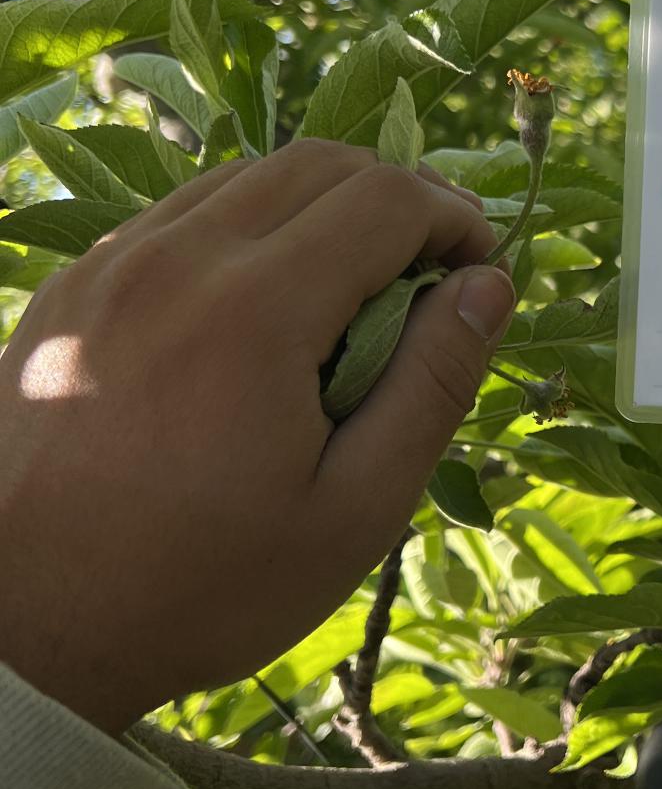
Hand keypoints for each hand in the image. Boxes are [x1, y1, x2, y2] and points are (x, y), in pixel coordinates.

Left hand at [0, 141, 513, 735]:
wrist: (21, 624)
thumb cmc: (200, 586)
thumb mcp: (353, 510)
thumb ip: (432, 385)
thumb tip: (489, 286)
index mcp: (256, 310)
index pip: (387, 200)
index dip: (455, 219)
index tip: (483, 269)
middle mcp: (178, 259)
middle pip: (319, 164)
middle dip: (398, 199)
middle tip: (433, 270)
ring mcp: (111, 264)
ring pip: (245, 178)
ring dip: (320, 208)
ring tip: (352, 288)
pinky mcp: (71, 287)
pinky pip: (178, 216)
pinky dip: (245, 230)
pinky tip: (261, 307)